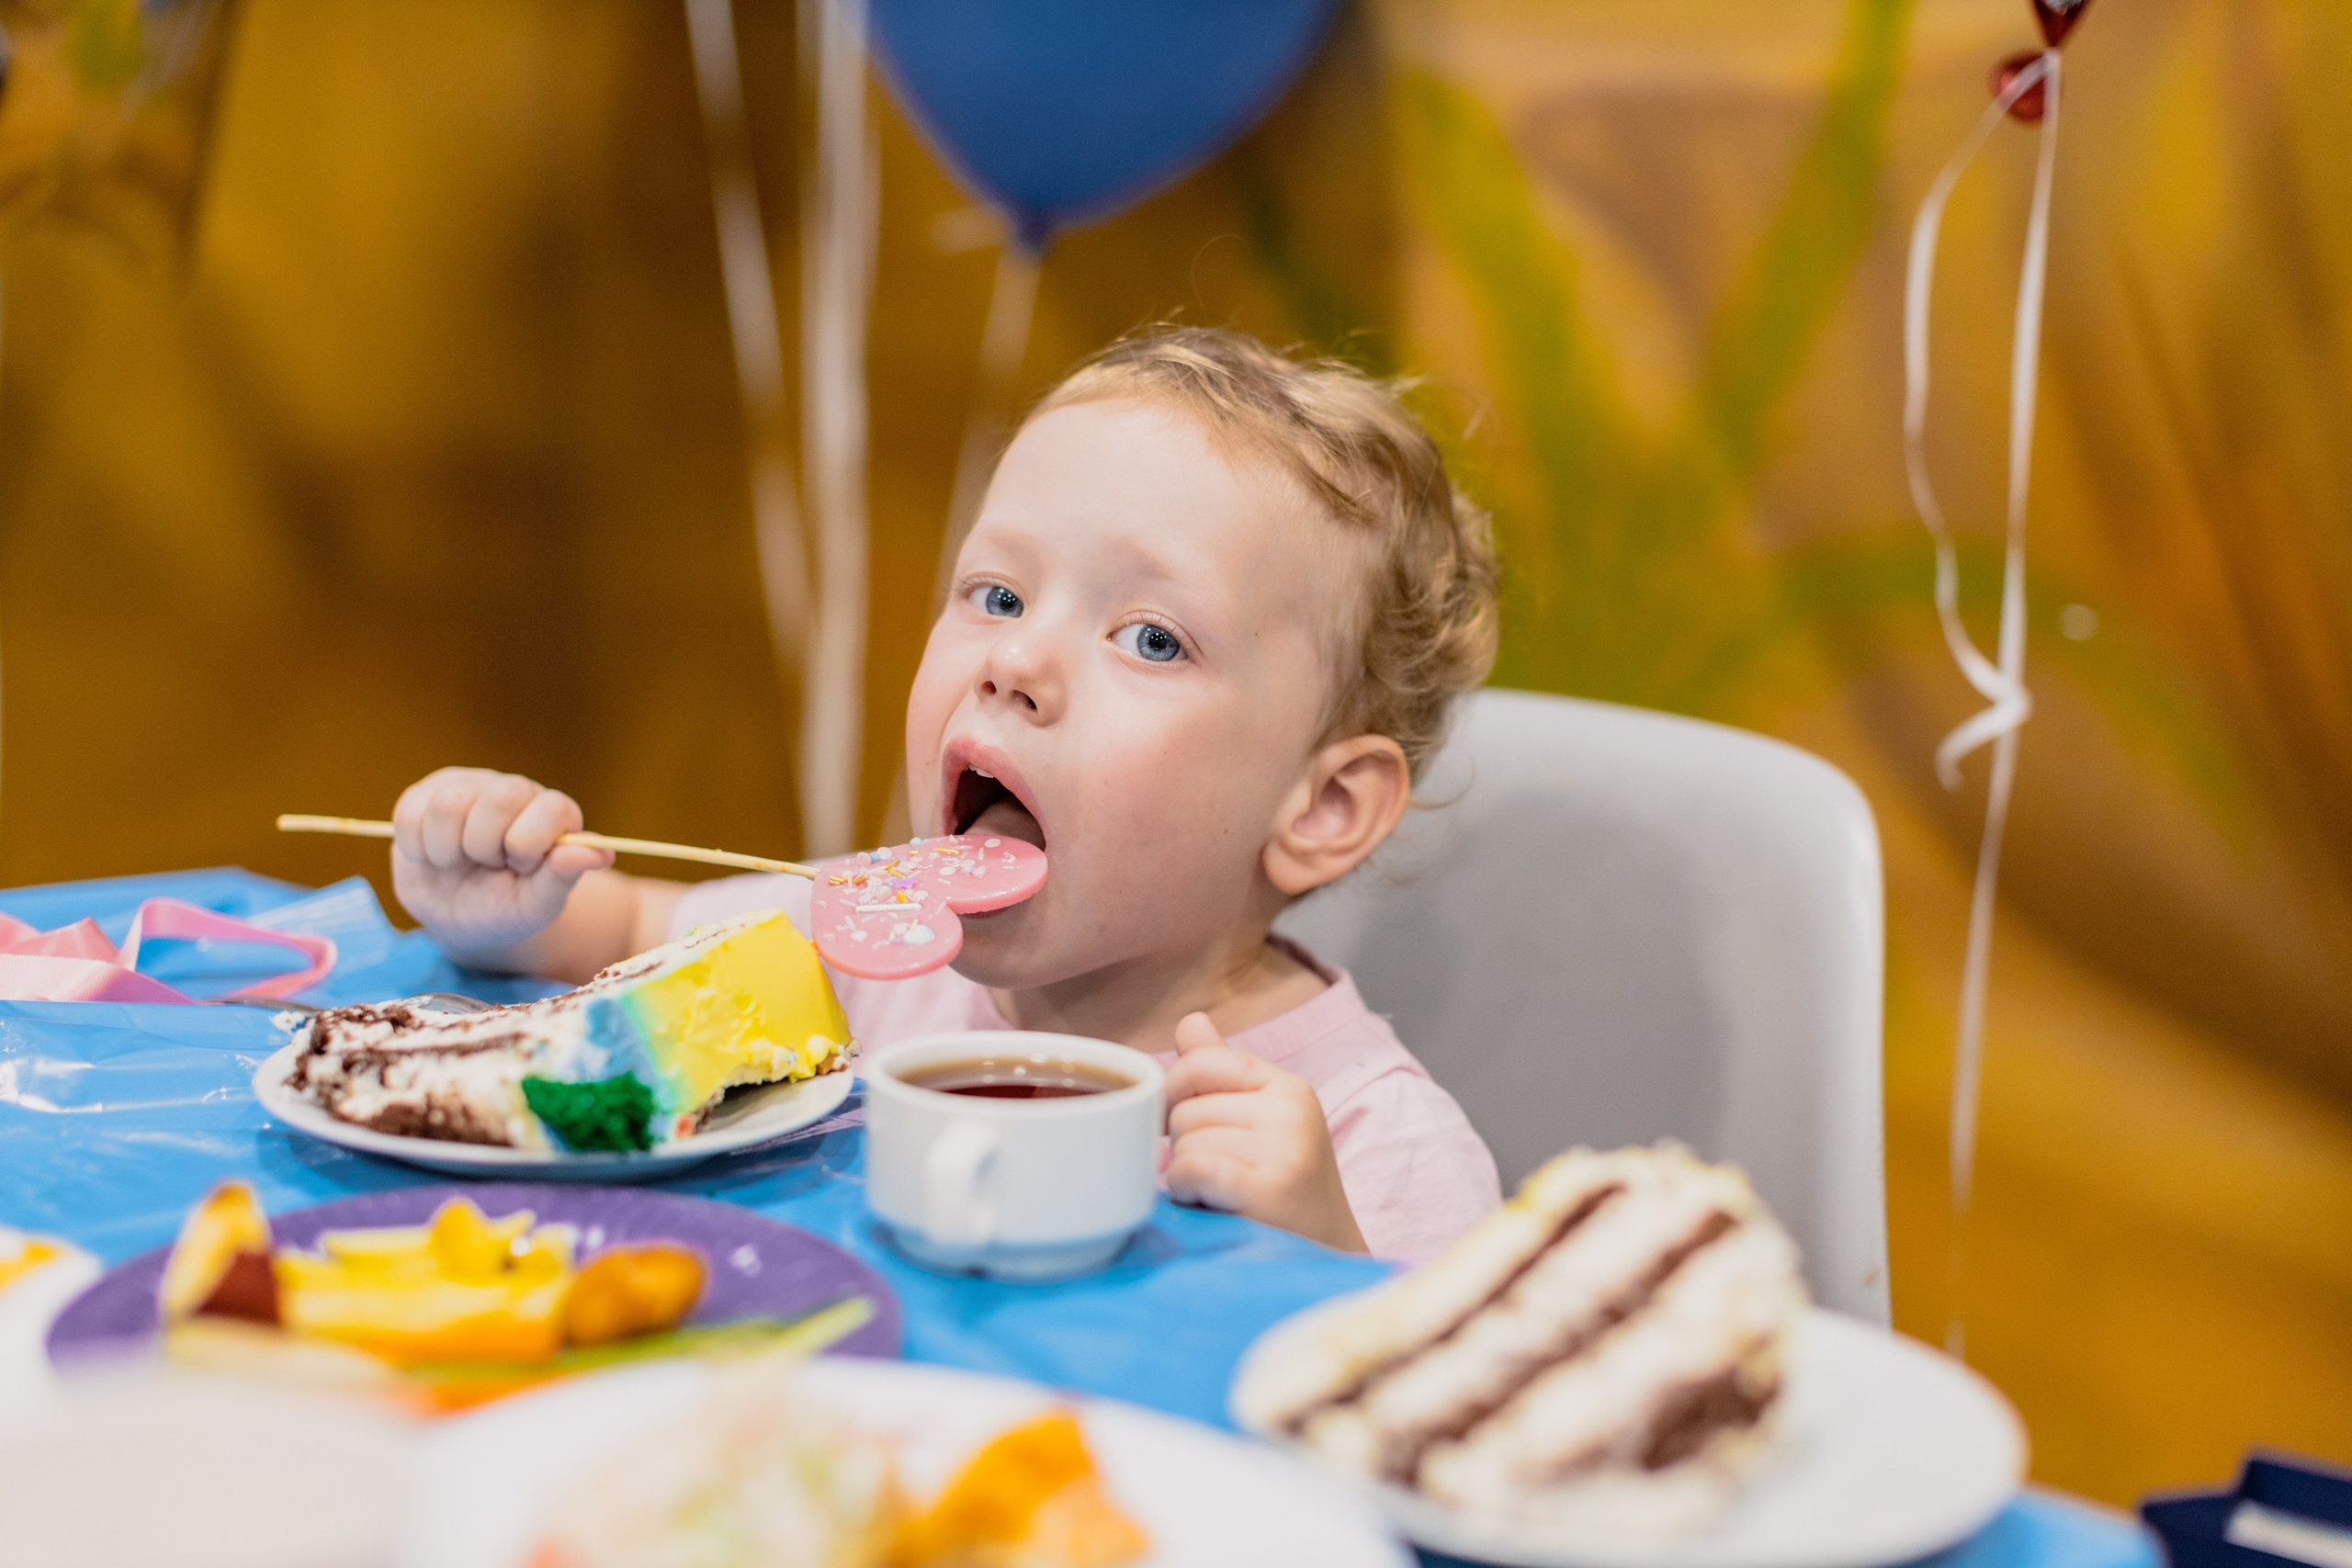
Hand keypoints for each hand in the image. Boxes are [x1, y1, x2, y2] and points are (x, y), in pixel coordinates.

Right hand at [389, 768, 614, 964]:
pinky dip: (417, 848)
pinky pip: (409, 814)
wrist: (458, 919)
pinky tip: (433, 857)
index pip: (550, 807)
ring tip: (459, 862)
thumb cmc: (507, 910)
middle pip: (499, 798)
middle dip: (486, 846)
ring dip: (448, 850)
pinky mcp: (424, 795)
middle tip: (488, 865)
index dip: (529, 845)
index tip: (521, 868)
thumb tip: (602, 852)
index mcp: (553, 814)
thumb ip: (565, 876)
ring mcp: (469, 787)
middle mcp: (514, 791)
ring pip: (449, 804)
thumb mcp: (537, 904)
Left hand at [1162, 1011, 1366, 1252]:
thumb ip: (1221, 1072)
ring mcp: (1284, 1149)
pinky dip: (1187, 1191)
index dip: (1174, 1092)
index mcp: (1288, 1087)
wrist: (1327, 1258)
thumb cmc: (1283, 1191)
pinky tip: (1211, 1204)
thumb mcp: (1261, 1122)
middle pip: (1186, 1109)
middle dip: (1185, 1146)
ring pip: (1185, 1143)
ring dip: (1187, 1176)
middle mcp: (1290, 1111)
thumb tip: (1189, 1021)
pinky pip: (1191, 1169)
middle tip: (1217, 1176)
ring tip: (1221, 1194)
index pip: (1202, 1060)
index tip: (1177, 1124)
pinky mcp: (1269, 1189)